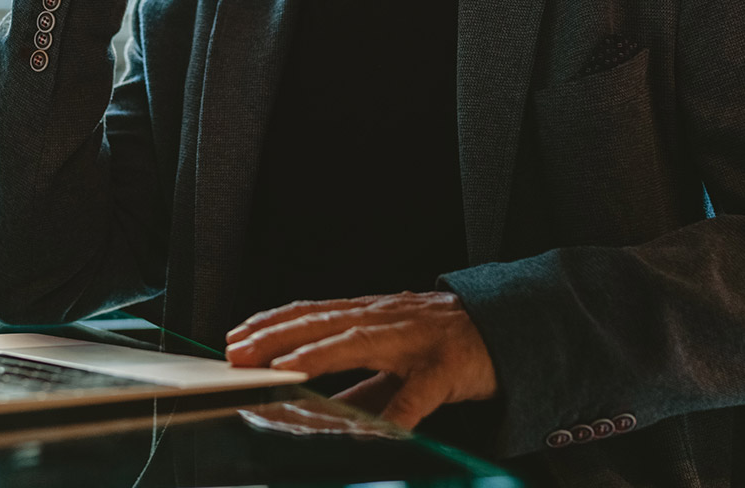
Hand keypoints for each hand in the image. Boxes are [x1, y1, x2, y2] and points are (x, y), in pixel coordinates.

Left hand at [224, 291, 497, 429]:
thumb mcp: (394, 357)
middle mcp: (386, 320)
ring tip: (284, 370)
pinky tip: (375, 431)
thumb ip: (356, 380)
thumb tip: (310, 399)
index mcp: (371, 317)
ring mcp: (415, 342)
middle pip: (324, 323)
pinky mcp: (445, 370)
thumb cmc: (444, 343)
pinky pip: (417, 394)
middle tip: (240, 353)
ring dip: (319, 355)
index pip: (312, 313)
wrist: (510, 329)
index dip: (271, 323)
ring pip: (359, 343)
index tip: (235, 337)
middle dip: (278, 336)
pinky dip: (395, 412)